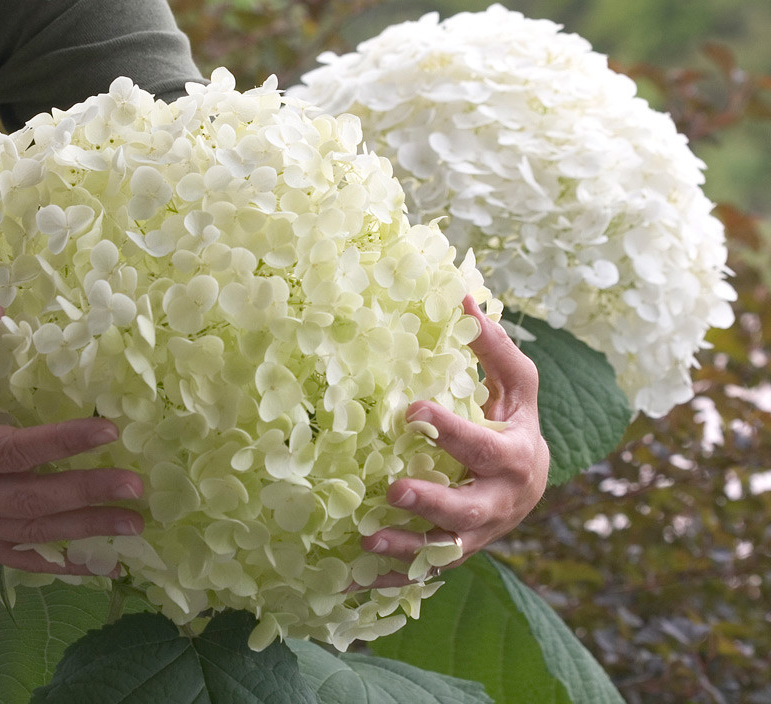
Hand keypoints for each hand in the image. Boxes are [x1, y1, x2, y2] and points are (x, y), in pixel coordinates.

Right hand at [0, 307, 141, 573]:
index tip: (109, 430)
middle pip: (32, 499)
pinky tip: (96, 566)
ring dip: (87, 531)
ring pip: (33, 534)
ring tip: (135, 524)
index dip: (63, 441)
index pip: (12, 450)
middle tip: (136, 486)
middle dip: (88, 494)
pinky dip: (58, 566)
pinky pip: (17, 559)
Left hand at [362, 295, 549, 585]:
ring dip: (405, 551)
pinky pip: (423, 575)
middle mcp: (498, 505)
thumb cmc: (516, 426)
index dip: (451, 431)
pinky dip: (389, 582)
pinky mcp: (455, 554)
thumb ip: (494, 349)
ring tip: (365, 542)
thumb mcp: (517, 388)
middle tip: (392, 491)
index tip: (412, 410)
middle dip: (431, 504)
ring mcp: (477, 536)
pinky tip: (349, 583)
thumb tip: (462, 295)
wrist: (530, 487)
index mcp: (513, 459)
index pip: (483, 447)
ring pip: (443, 551)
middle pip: (467, 512)